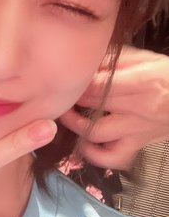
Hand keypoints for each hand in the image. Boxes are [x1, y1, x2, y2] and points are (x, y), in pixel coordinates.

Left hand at [60, 47, 168, 169]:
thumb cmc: (166, 76)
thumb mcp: (143, 59)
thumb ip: (113, 61)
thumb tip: (84, 65)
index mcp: (142, 82)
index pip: (99, 86)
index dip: (77, 84)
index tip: (64, 80)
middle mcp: (139, 108)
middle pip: (94, 106)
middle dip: (71, 100)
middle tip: (58, 95)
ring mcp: (137, 129)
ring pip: (97, 133)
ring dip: (74, 125)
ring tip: (65, 115)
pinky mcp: (137, 145)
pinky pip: (112, 157)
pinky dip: (93, 154)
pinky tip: (83, 142)